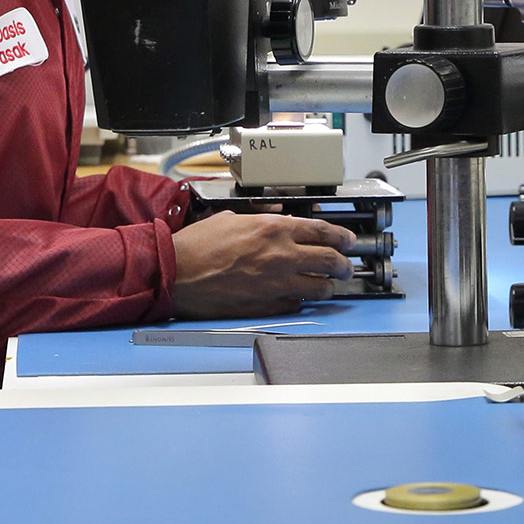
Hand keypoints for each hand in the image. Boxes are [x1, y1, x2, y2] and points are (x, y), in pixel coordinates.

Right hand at [169, 211, 358, 318]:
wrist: (175, 272)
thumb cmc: (198, 245)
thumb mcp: (233, 217)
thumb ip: (262, 217)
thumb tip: (279, 218)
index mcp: (274, 229)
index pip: (323, 231)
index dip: (341, 237)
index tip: (348, 241)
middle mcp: (281, 255)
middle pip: (329, 260)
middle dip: (344, 264)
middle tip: (346, 266)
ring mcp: (276, 283)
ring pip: (320, 287)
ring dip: (328, 286)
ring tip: (328, 285)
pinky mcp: (266, 305)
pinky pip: (296, 304)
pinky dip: (301, 301)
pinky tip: (300, 298)